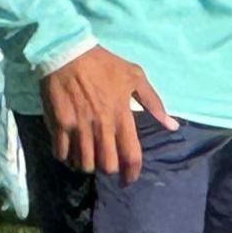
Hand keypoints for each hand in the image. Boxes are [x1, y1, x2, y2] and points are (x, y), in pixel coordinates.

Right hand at [41, 44, 170, 184]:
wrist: (67, 51)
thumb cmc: (103, 64)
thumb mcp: (134, 76)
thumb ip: (154, 102)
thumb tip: (172, 126)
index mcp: (121, 115)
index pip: (131, 155)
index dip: (132, 174)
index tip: (128, 181)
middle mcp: (101, 125)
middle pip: (107, 165)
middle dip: (108, 169)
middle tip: (105, 161)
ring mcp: (79, 126)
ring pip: (84, 163)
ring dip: (86, 164)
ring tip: (86, 156)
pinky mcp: (59, 124)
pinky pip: (61, 153)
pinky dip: (65, 157)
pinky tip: (68, 150)